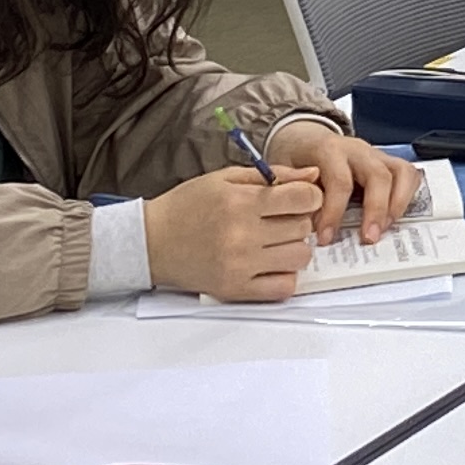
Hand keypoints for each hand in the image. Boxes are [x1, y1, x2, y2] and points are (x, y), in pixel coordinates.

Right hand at [148, 165, 326, 298]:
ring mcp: (239, 266)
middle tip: (282, 220)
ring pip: (299, 258)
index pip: (302, 199)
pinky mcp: (234, 289)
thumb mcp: (226, 178)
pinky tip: (270, 264)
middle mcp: (242, 235)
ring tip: (275, 242)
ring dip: (295, 248)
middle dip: (299, 220)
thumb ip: (273, 175)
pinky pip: (283, 288)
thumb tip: (314, 175)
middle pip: (302, 228)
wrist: (150, 242)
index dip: (310, 196)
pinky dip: (284, 277)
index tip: (301, 198)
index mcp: (240, 203)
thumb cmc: (187, 206)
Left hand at [265, 118, 418, 245]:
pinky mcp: (388, 162)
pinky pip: (408, 175)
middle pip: (378, 175)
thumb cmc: (298, 161)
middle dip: (376, 210)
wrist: (305, 139)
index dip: (334, 213)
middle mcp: (358, 149)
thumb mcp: (288, 175)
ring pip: (401, 172)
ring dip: (397, 204)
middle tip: (369, 238)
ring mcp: (377, 154)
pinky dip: (406, 197)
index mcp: (330, 150)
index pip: (340, 181)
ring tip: (385, 229)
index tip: (326, 239)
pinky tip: (393, 218)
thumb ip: (299, 195)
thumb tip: (310, 226)